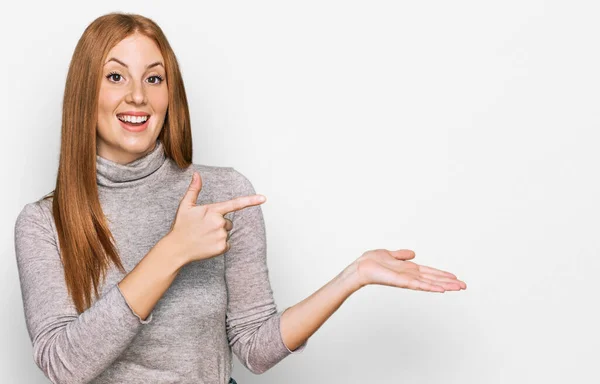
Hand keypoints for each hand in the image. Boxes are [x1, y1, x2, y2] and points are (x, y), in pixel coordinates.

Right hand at [168, 171, 265, 263]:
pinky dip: (219, 245)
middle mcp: (219, 223)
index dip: (251, 200)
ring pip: (227, 233)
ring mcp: (221, 236)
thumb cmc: (181, 226)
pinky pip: (227, 244)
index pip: (235, 204)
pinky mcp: (222, 248)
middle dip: (219, 224)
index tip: (264, 198)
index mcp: (213, 210)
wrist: (177, 248)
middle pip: (229, 222)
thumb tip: (197, 174)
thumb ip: (194, 190)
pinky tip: (207, 244)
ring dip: (219, 234)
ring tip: (204, 236)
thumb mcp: (185, 206)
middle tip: (204, 228)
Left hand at [349, 249, 465, 292]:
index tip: (455, 277)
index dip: (442, 274)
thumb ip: (401, 255)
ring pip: (430, 283)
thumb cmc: (371, 262)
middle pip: (434, 279)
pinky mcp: (402, 282)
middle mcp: (410, 275)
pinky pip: (419, 285)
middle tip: (464, 286)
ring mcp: (407, 279)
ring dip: (445, 285)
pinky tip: (442, 289)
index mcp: (408, 269)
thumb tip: (413, 253)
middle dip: (449, 282)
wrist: (360, 267)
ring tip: (459, 287)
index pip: (429, 272)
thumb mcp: (389, 254)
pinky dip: (431, 287)